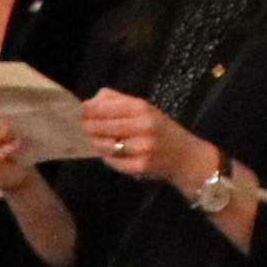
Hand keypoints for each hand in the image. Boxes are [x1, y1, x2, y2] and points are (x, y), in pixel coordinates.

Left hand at [77, 86, 218, 195]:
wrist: (185, 156)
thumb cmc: (160, 130)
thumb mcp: (145, 109)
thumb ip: (117, 100)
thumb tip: (90, 101)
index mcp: (142, 108)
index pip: (106, 107)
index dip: (88, 110)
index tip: (80, 111)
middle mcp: (143, 126)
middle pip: (102, 126)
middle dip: (88, 126)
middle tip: (82, 127)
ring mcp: (142, 147)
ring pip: (105, 145)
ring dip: (95, 143)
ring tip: (92, 140)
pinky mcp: (141, 166)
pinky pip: (113, 162)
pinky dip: (107, 157)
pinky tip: (107, 153)